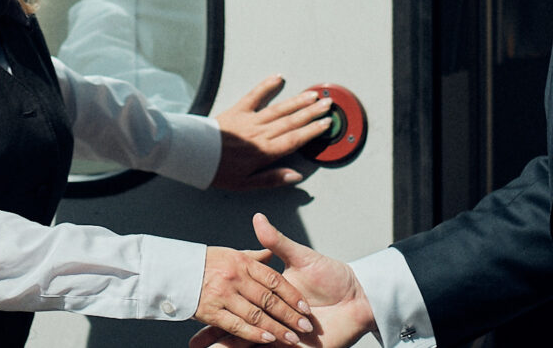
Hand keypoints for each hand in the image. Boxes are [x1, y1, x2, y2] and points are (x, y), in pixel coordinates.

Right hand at [189, 214, 374, 347]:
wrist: (359, 298)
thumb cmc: (333, 277)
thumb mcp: (301, 257)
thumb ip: (277, 242)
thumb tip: (257, 218)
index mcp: (270, 294)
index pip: (240, 300)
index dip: (221, 303)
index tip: (199, 304)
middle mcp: (272, 314)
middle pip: (238, 324)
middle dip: (215, 334)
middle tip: (193, 342)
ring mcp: (282, 332)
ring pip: (247, 339)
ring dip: (225, 346)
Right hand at [197, 245, 314, 344]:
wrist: (167, 267)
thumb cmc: (204, 261)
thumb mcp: (231, 253)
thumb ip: (253, 256)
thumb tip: (272, 253)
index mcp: (241, 261)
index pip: (273, 279)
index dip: (291, 293)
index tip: (305, 307)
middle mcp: (234, 277)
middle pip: (269, 299)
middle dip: (288, 315)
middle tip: (306, 327)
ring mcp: (222, 294)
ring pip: (256, 314)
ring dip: (276, 328)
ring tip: (292, 339)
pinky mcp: (210, 311)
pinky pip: (236, 325)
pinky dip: (253, 333)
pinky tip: (267, 340)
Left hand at [212, 76, 335, 188]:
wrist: (193, 155)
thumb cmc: (218, 171)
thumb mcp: (245, 184)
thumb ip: (272, 179)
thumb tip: (296, 175)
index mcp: (263, 152)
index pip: (294, 139)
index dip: (312, 131)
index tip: (326, 124)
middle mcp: (260, 133)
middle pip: (291, 121)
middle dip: (312, 112)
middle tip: (328, 104)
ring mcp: (249, 119)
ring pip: (279, 108)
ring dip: (298, 100)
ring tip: (313, 94)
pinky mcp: (237, 109)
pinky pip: (255, 95)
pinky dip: (267, 85)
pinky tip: (278, 78)